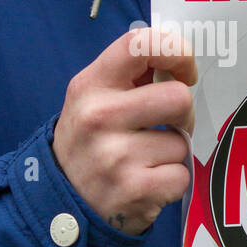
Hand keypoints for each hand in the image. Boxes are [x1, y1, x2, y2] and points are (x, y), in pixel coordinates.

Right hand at [52, 28, 196, 235]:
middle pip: (179, 98)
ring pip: (182, 142)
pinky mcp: (134, 189)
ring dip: (172, 153)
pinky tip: (146, 182)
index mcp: (90, 85)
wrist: (62, 201)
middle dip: (183, 114)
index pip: (141, 44)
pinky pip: (182, 175)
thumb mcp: (92, 99)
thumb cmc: (89, 142)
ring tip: (145, 160)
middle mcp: (99, 116)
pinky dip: (172, 181)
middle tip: (168, 126)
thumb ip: (129, 77)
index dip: (176, 52)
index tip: (184, 73)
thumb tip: (175, 61)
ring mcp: (116, 156)